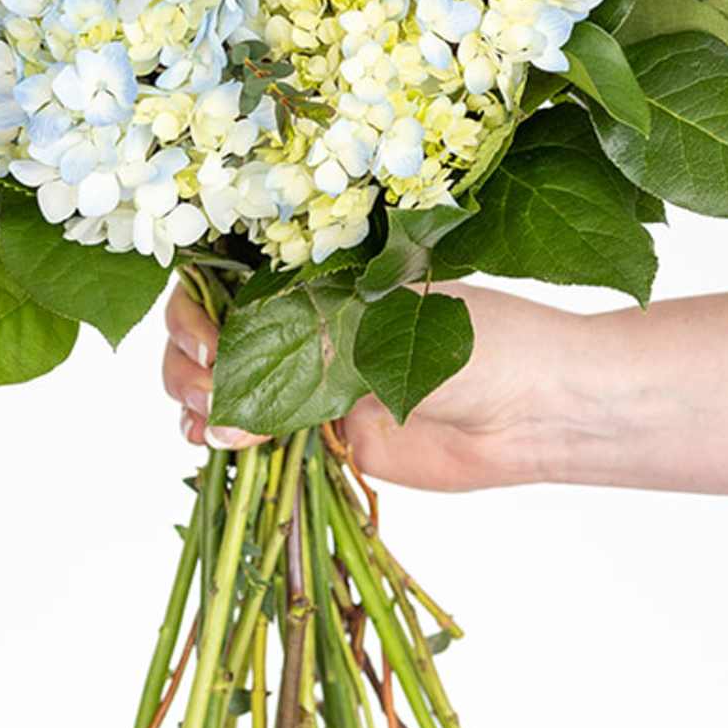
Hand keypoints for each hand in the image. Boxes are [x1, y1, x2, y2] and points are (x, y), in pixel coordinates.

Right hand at [160, 281, 574, 492]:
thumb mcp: (378, 332)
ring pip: (225, 390)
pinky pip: (259, 438)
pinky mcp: (327, 434)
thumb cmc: (476, 342)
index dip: (197, 312)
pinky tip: (218, 448)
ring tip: (209, 423)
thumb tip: (226, 415)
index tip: (210, 343)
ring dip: (198, 404)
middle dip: (190, 362)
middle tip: (210, 388)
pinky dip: (227, 443)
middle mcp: (305, 325)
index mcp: (316, 279)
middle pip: (211, 338)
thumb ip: (299, 365)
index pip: (226, 284)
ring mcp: (312, 380)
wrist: (537, 407)